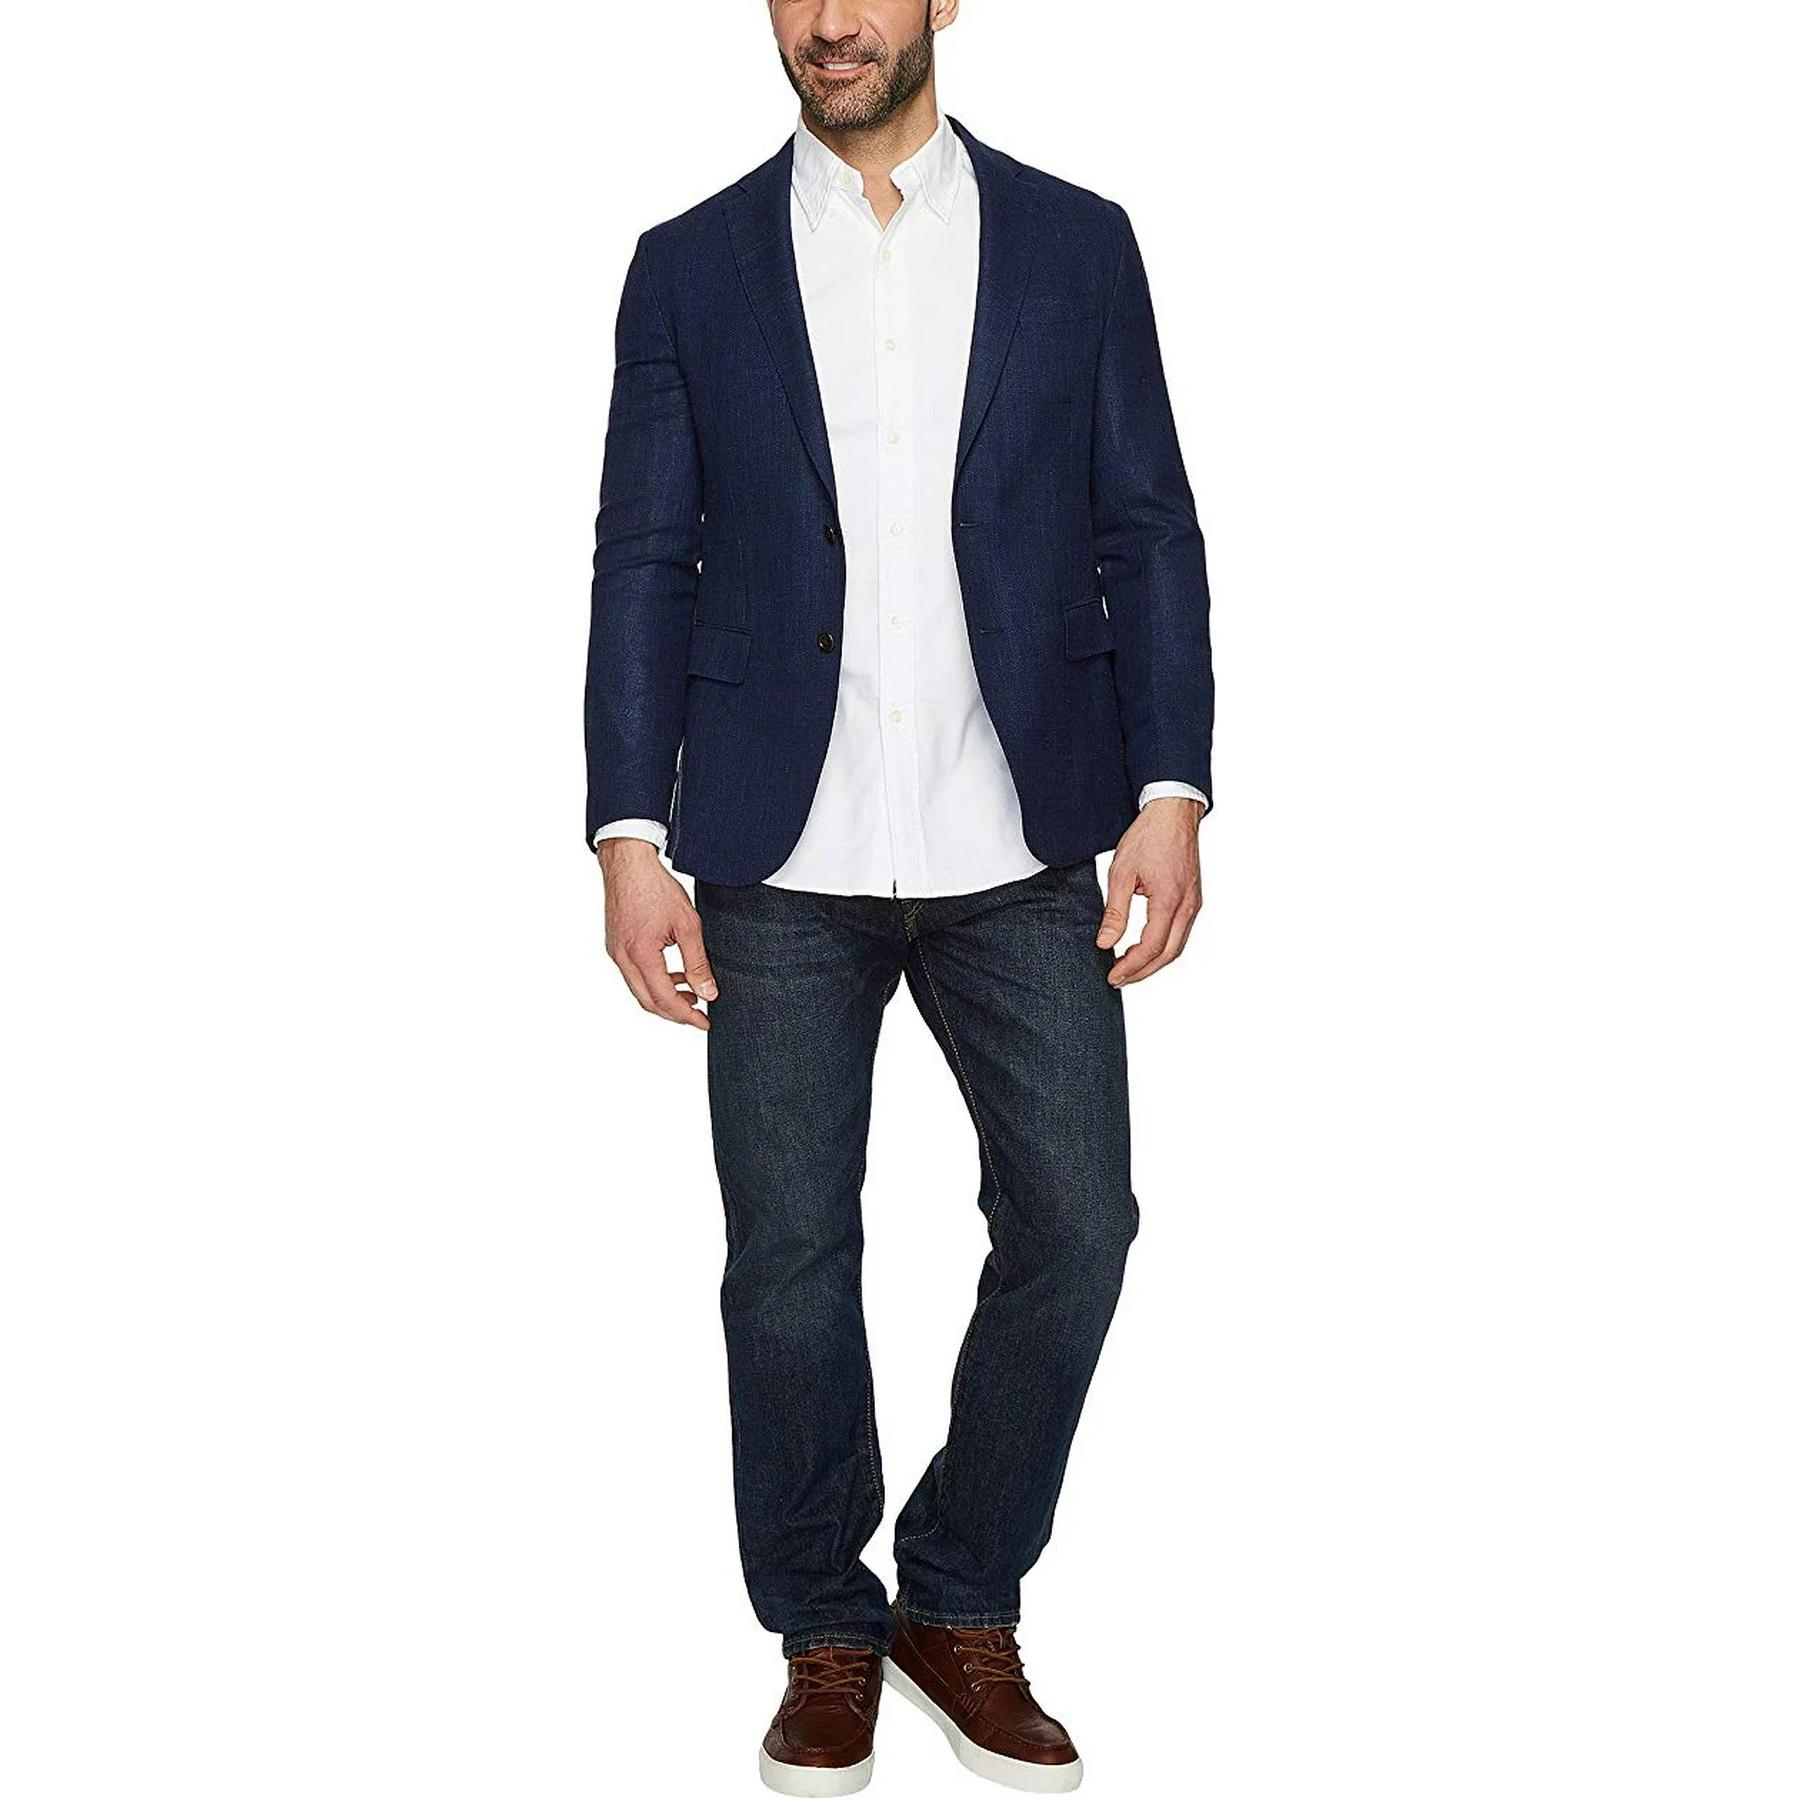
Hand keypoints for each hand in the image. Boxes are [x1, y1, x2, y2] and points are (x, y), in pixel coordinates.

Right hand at [597, 838, 717, 1029]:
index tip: (705, 1022)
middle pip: (648, 1002)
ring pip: (640, 990)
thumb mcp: (687, 925)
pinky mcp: (615, 946)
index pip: (664, 1000)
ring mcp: (615, 953)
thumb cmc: (656, 888)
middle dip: (675, 1013)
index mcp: (640, 955)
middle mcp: (623, 958)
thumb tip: (708, 993)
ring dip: (664, 998)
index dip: (686, 1015)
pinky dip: (654, 982)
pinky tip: (674, 975)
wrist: (628, 863)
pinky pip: (634, 975)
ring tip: (692, 993)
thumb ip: (697, 963)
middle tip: (699, 1015)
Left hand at [1096, 796, 1204, 985]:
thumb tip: (1105, 942)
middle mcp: (1188, 906)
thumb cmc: (1149, 836)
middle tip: (1119, 979)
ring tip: (1129, 969)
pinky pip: (1181, 933)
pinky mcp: (1193, 899)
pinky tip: (1146, 949)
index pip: (1152, 947)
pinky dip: (1164, 947)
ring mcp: (1194, 903)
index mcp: (1170, 900)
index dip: (1131, 966)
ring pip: (1178, 947)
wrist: (1173, 813)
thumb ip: (1115, 912)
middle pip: (1169, 954)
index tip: (1113, 975)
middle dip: (1143, 972)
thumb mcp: (1121, 873)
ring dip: (1154, 962)